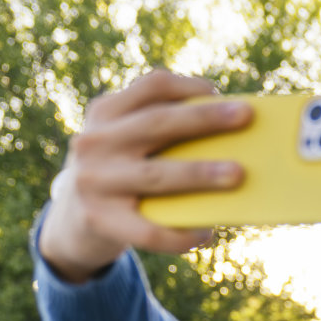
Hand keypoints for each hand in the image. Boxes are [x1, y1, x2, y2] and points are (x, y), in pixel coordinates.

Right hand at [39, 69, 249, 282]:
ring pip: (155, 175)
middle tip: (245, 118)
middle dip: (204, 119)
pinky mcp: (100, 219)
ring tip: (237, 174)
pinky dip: (180, 234)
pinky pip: (148, 230)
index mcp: (106, 112)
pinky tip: (206, 233)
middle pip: (156, 124)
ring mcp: (94, 181)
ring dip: (200, 173)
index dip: (188, 86)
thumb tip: (233, 138)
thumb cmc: (124, 171)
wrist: (75, 217)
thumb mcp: (128, 141)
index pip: (150, 86)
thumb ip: (163, 132)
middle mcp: (95, 142)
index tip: (219, 92)